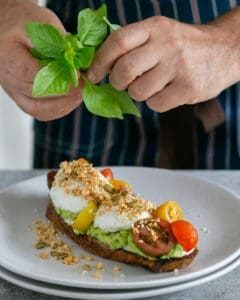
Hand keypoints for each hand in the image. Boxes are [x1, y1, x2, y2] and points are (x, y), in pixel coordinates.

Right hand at [0, 0, 81, 120]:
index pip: (35, 76)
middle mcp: (9, 80)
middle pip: (39, 96)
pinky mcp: (23, 97)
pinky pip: (41, 112)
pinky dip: (59, 109)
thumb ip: (59, 44)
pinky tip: (72, 100)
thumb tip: (78, 65)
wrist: (7, 26)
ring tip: (81, 94)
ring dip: (64, 105)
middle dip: (67, 93)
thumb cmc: (22, 21)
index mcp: (9, 59)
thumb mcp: (42, 22)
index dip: (60, 79)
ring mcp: (15, 91)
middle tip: (85, 86)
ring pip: (39, 110)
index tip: (79, 76)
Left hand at [87, 15, 239, 111]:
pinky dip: (155, 102)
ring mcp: (179, 67)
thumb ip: (134, 44)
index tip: (92, 75)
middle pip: (124, 70)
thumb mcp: (160, 33)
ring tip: (152, 84)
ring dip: (138, 93)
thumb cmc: (184, 45)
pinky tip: (166, 92)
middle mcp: (166, 44)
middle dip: (116, 82)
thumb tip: (100, 64)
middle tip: (122, 83)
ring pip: (138, 91)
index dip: (99, 61)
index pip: (117, 42)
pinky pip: (155, 104)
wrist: (224, 52)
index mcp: (155, 27)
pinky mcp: (188, 88)